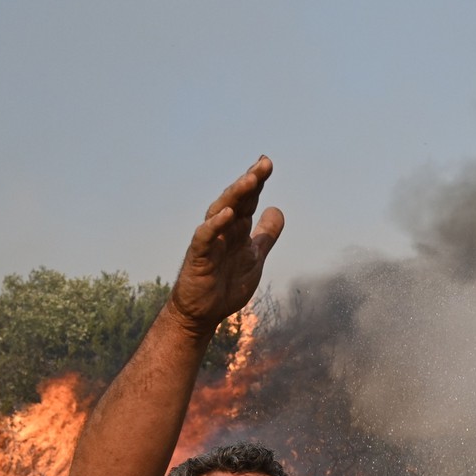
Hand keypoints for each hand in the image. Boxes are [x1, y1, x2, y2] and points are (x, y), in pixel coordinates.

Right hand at [168, 156, 284, 333]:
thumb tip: (277, 209)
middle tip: (264, 164)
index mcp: (237, 230)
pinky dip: (215, 226)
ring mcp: (209, 243)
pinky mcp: (198, 259)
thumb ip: (266, 234)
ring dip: (235, 197)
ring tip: (250, 181)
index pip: (248, 200)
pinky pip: (204, 238)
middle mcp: (222, 231)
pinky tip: (227, 214)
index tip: (267, 162)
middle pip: (235, 201)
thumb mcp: (254, 256)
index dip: (257, 182)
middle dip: (249, 182)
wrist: (204, 313)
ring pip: (220, 213)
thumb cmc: (226, 283)